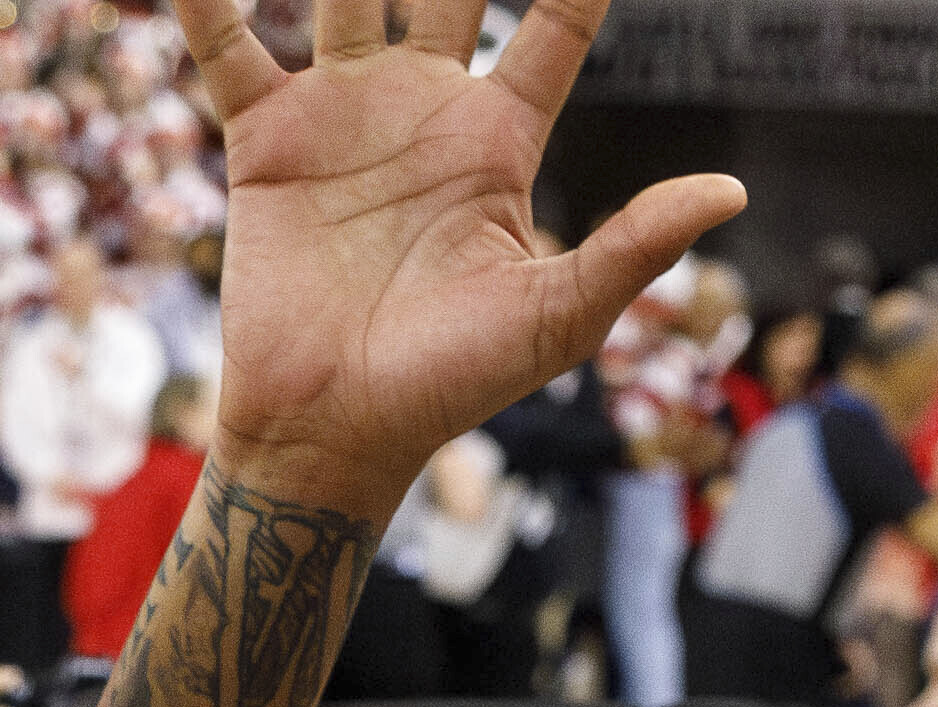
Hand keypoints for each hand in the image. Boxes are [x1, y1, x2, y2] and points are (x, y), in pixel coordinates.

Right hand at [170, 0, 744, 518]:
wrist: (332, 433)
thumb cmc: (451, 387)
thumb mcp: (558, 317)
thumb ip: (635, 245)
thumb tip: (729, 192)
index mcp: (498, 137)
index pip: (552, 24)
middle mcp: (422, 107)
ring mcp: (343, 114)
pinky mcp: (266, 140)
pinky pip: (232, 50)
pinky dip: (207, 2)